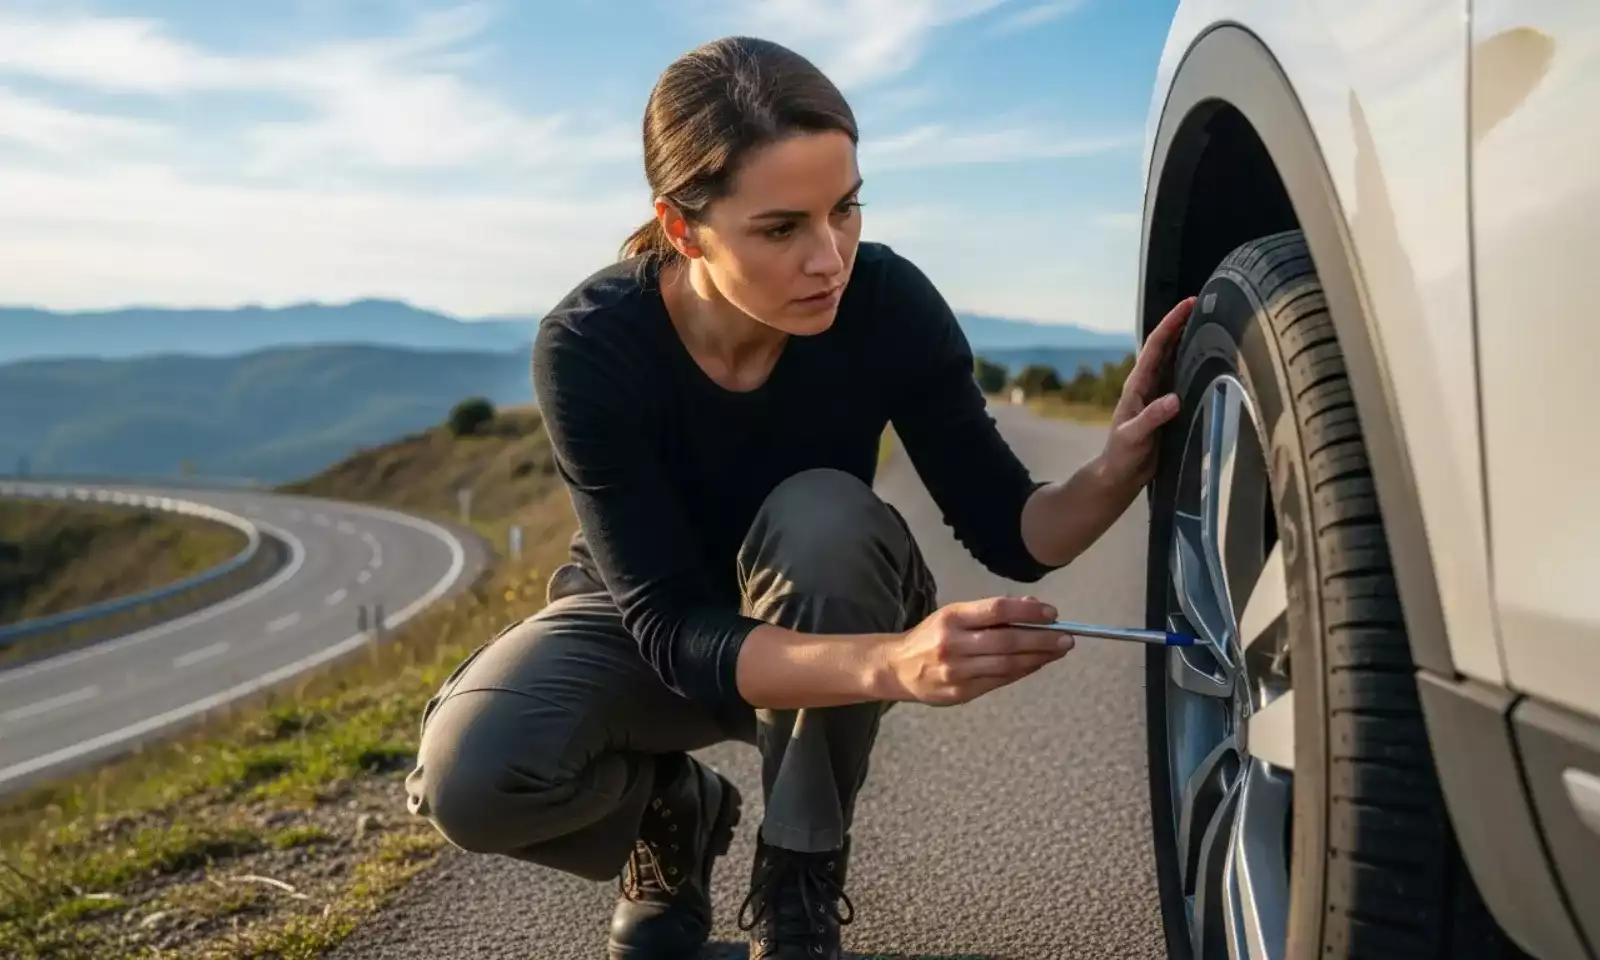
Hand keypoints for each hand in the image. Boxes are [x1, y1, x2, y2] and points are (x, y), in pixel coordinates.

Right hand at [879, 596, 1077, 705]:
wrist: (898, 668)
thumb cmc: (931, 636)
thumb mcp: (954, 615)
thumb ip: (990, 612)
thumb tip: (1033, 607)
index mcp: (952, 618)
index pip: (996, 610)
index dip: (1028, 611)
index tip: (1052, 614)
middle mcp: (953, 644)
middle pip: (1007, 641)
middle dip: (1042, 640)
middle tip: (1067, 638)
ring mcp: (957, 672)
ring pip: (1006, 664)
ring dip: (1037, 658)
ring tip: (1058, 651)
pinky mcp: (961, 693)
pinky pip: (999, 681)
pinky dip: (1022, 672)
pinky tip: (1036, 664)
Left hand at [1099, 296, 1194, 488]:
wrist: (1120, 475)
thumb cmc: (1121, 456)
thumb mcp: (1133, 437)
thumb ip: (1151, 419)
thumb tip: (1174, 399)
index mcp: (1137, 385)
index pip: (1155, 346)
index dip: (1171, 323)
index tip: (1188, 303)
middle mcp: (1148, 384)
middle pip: (1167, 346)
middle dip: (1183, 323)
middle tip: (1207, 303)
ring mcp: (1159, 394)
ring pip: (1176, 360)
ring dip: (1191, 341)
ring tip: (1214, 323)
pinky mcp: (1168, 407)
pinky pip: (1184, 379)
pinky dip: (1196, 365)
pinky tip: (1212, 360)